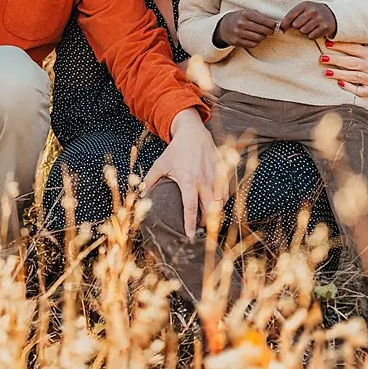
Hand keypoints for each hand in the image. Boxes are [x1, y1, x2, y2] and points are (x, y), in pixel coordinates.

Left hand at [141, 108, 228, 238]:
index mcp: (189, 181)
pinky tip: (215, 204)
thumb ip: (150, 180)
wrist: (194, 133)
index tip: (188, 235)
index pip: (191, 209)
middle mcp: (205, 181)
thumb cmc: (176, 150)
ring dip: (214, 212)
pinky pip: (226, 193)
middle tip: (197, 227)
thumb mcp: (161, 164)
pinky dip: (221, 202)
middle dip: (204, 222)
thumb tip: (141, 195)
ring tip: (206, 217)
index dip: (189, 224)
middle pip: (209, 210)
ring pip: (219, 203)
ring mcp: (216, 178)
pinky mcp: (223, 173)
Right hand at [214, 9, 278, 48]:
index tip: (275, 25)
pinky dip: (256, 42)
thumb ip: (261, 17)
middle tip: (271, 31)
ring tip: (262, 34)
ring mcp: (238, 33)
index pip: (264, 20)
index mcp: (245, 14)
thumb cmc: (240, 18)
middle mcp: (241, 23)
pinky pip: (252, 44)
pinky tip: (255, 38)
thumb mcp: (248, 13)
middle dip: (269, 31)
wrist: (224, 26)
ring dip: (263, 37)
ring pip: (258, 38)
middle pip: (263, 30)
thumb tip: (275, 25)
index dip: (272, 24)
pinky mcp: (236, 42)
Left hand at [280, 1, 336, 39]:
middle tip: (303, 23)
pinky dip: (311, 35)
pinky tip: (316, 29)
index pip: (290, 16)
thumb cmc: (313, 12)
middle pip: (296, 25)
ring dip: (305, 31)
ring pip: (303, 31)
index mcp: (305, 5)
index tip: (282, 29)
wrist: (332, 14)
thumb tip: (280, 29)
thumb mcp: (303, 10)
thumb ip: (292, 17)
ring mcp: (319, 19)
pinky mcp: (325, 27)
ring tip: (310, 26)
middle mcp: (312, 11)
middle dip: (297, 27)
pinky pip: (311, 36)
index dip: (284, 24)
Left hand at [321, 40, 367, 97]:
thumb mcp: (366, 49)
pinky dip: (349, 87)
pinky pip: (359, 90)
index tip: (327, 44)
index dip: (340, 46)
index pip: (354, 49)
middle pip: (353, 63)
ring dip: (339, 74)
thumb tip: (336, 33)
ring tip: (326, 72)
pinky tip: (340, 84)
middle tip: (322, 58)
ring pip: (354, 76)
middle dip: (336, 60)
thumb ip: (356, 42)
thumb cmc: (367, 59)